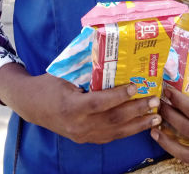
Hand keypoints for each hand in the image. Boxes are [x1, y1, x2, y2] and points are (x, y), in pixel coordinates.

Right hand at [0, 63, 160, 143]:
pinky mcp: (86, 139)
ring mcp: (82, 135)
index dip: (119, 96)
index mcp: (71, 106)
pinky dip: (128, 131)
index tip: (136, 87)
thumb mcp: (63, 73)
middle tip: (155, 101)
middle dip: (136, 111)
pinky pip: (111, 137)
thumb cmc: (48, 84)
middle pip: (112, 120)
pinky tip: (141, 124)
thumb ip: (85, 67)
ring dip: (138, 124)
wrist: (32, 106)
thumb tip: (108, 49)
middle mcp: (78, 125)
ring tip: (156, 117)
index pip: (99, 103)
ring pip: (115, 132)